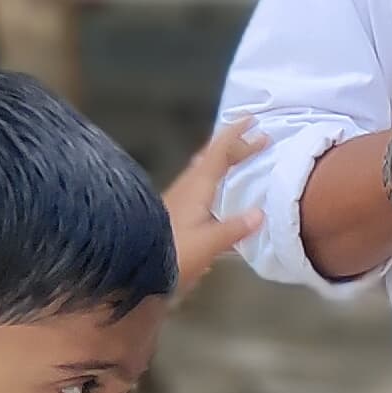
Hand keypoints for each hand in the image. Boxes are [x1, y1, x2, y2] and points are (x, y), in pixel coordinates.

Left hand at [163, 116, 265, 296]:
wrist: (131, 273)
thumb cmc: (171, 256)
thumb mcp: (207, 245)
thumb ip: (234, 229)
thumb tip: (261, 213)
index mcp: (196, 189)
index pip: (219, 153)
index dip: (235, 135)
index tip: (252, 119)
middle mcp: (186, 189)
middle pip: (211, 159)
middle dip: (233, 146)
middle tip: (255, 138)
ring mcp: (178, 202)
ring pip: (203, 172)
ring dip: (221, 162)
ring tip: (236, 158)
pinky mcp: (173, 216)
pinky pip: (199, 188)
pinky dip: (214, 181)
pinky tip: (215, 195)